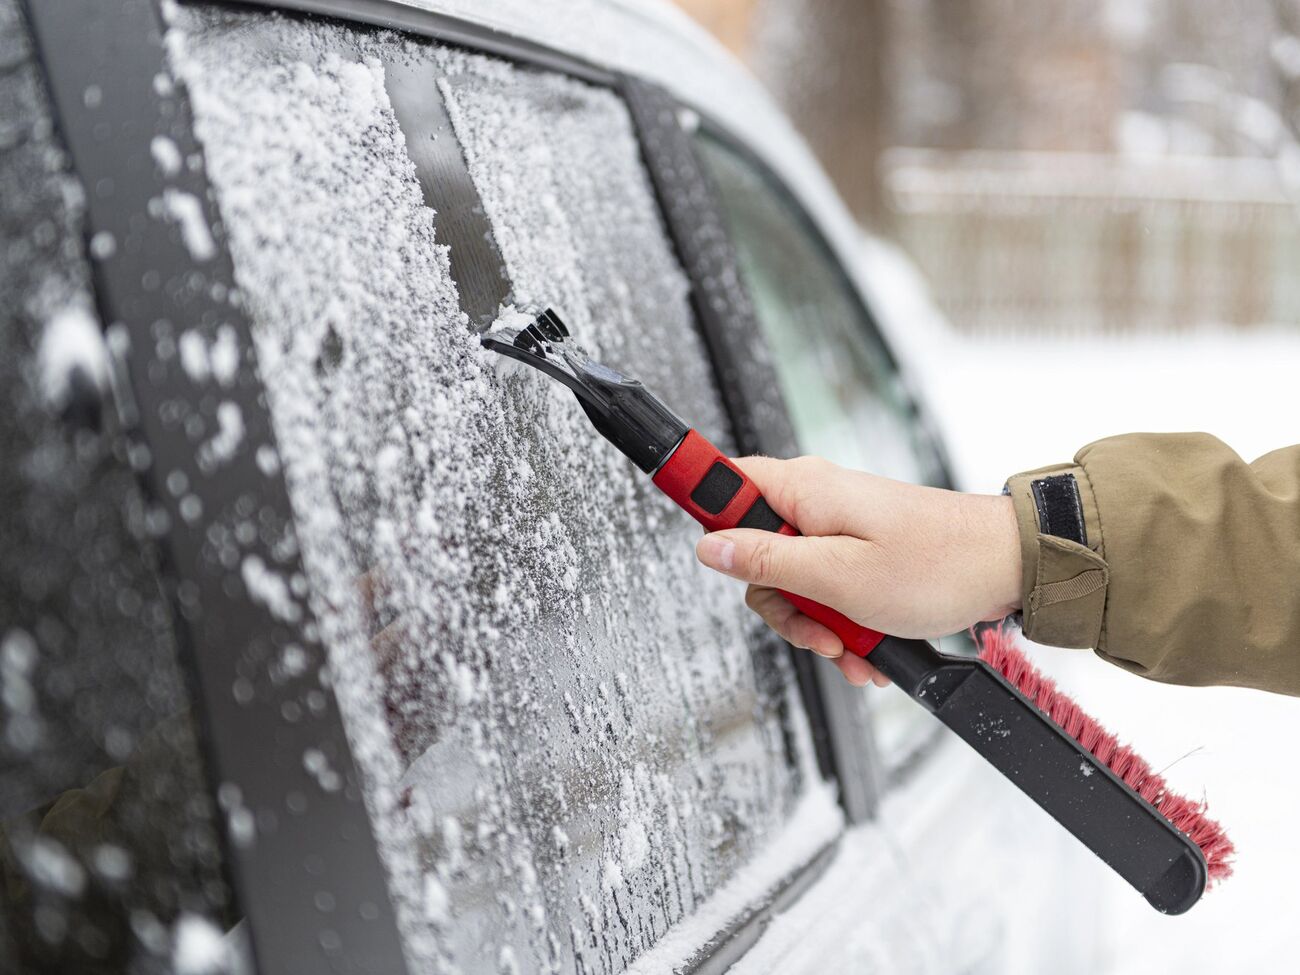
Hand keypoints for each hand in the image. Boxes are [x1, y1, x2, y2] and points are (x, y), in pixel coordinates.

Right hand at [694, 456, 1021, 686]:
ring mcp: (837, 525)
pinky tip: (868, 648)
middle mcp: (814, 501)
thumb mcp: (838, 576)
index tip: (684, 521)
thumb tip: (711, 547)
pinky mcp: (859, 549)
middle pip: (755, 553)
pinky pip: (827, 588)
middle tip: (816, 629)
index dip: (700, 506)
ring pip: (792, 580)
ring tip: (855, 648)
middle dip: (782, 605)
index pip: (723, 482)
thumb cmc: (938, 564)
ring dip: (818, 625)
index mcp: (802, 489)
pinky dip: (844, 622)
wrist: (1008, 568)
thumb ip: (767, 562)